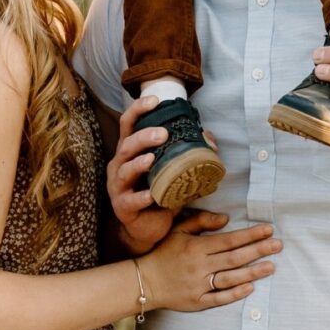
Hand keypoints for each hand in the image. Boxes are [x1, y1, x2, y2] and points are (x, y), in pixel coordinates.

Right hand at [106, 96, 179, 249]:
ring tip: (152, 159)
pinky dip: (141, 197)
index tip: (155, 100)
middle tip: (164, 134)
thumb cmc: (157, 193)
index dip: (138, 109)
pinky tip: (151, 195)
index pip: (128, 124)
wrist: (147, 229)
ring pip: (124, 170)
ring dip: (138, 164)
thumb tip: (210, 140)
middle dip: (143, 137)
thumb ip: (188, 155)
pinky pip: (130, 201)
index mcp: (130, 152)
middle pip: (126, 145)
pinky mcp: (123, 207)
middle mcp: (120, 165)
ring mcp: (118, 187)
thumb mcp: (172, 171)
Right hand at [139, 209, 278, 312]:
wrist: (143, 282)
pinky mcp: (197, 302)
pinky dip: (235, 294)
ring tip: (271, 266)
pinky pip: (219, 298)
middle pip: (234, 258)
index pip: (229, 240)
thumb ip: (201, 221)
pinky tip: (250, 288)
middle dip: (258, 251)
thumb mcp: (178, 231)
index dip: (250, 235)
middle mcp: (199, 266)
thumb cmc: (163, 254)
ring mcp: (198, 286)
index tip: (268, 229)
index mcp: (196, 247)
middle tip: (278, 245)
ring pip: (230, 279)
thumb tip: (226, 218)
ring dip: (252, 273)